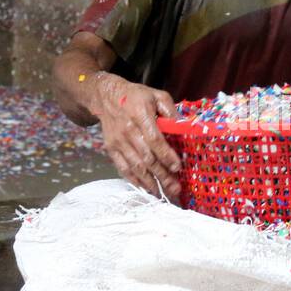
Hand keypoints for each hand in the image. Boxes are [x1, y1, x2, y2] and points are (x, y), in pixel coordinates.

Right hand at [92, 73, 182, 200]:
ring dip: (150, 182)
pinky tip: (146, 189)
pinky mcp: (111, 149)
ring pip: (135, 166)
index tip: (178, 167)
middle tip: (175, 189)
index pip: (154, 139)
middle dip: (162, 175)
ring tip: (163, 194)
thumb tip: (184, 128)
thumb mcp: (157, 95)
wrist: (106, 97)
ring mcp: (118, 141)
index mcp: (140, 115)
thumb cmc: (137, 96)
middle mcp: (128, 130)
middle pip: (146, 157)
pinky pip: (123, 168)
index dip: (166, 155)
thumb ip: (171, 111)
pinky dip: (134, 180)